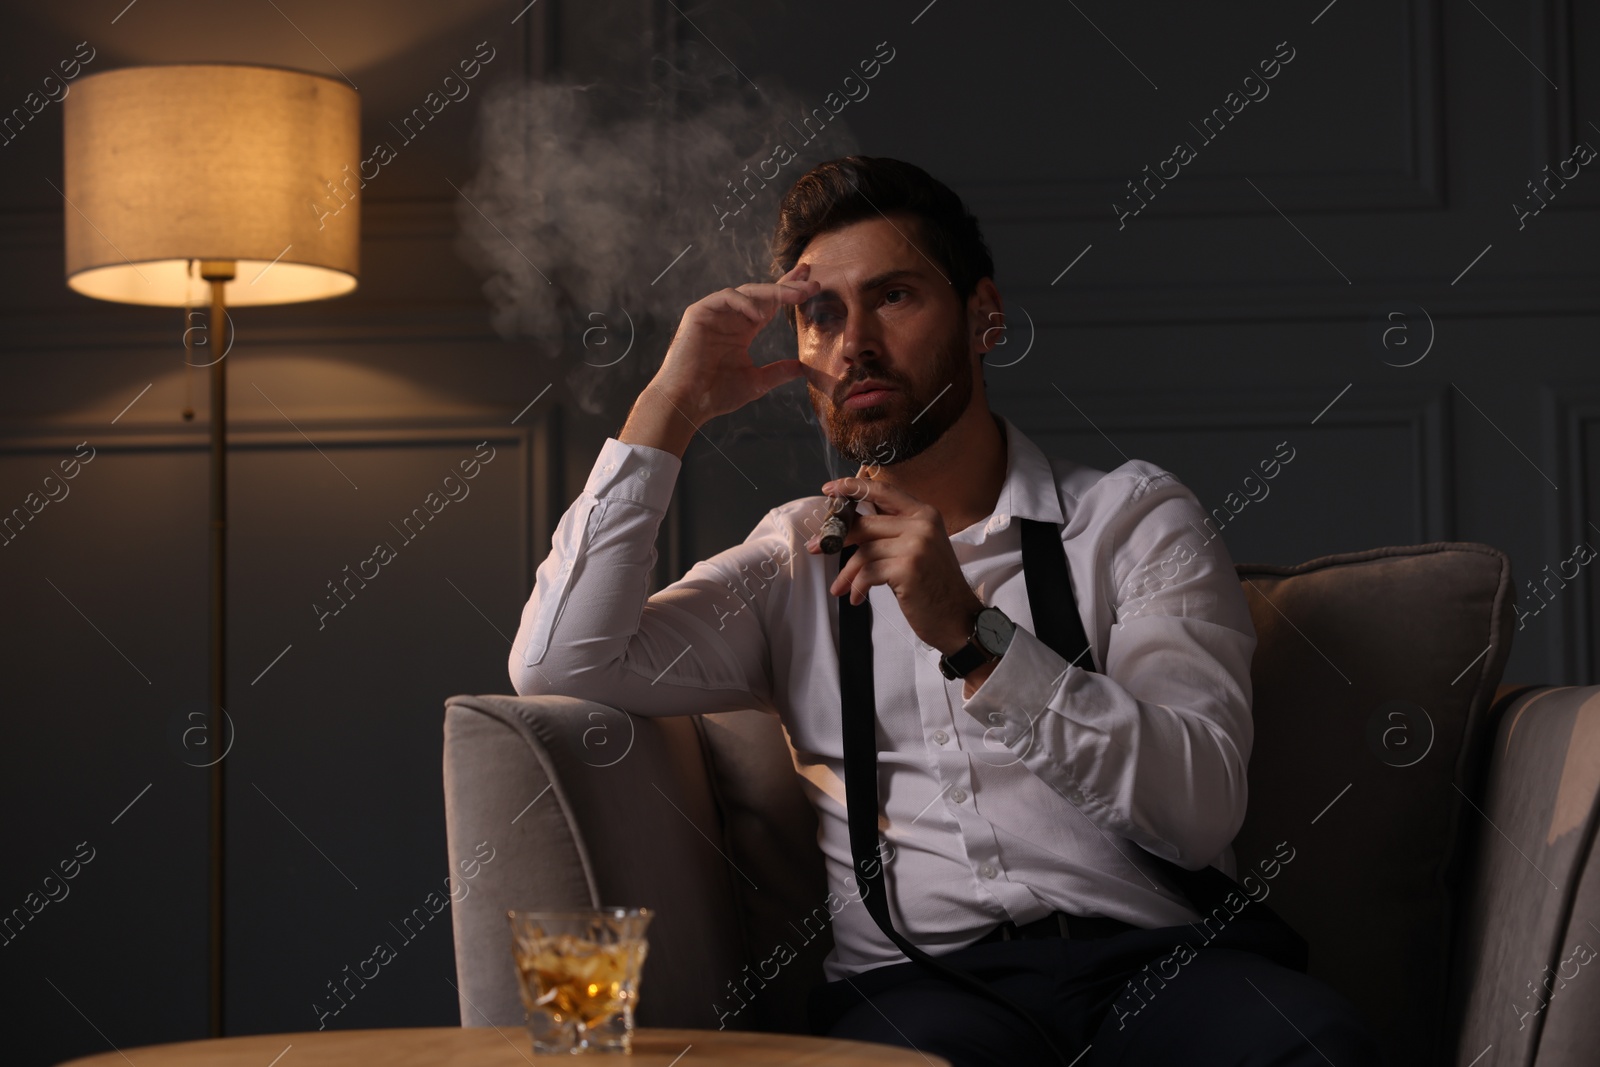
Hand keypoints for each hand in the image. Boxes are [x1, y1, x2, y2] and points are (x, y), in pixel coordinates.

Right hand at [651, 262, 819, 427]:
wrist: (687, 403)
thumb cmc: (715, 395)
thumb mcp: (756, 382)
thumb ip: (778, 372)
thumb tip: (802, 368)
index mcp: (742, 330)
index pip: (770, 305)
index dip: (789, 292)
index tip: (813, 285)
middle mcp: (729, 318)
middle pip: (762, 293)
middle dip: (788, 285)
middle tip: (812, 280)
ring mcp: (714, 314)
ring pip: (747, 291)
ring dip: (773, 291)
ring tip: (796, 295)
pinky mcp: (699, 313)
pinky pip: (726, 298)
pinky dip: (744, 303)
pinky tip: (760, 315)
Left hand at [806, 472, 983, 655]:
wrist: (959, 619)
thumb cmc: (934, 586)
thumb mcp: (918, 549)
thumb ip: (892, 532)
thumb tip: (850, 525)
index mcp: (925, 514)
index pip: (883, 491)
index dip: (853, 487)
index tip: (829, 490)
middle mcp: (922, 524)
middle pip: (866, 523)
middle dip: (836, 537)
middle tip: (816, 547)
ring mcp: (916, 545)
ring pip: (864, 551)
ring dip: (847, 572)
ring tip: (840, 587)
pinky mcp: (907, 568)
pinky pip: (868, 572)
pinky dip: (857, 585)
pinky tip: (856, 597)